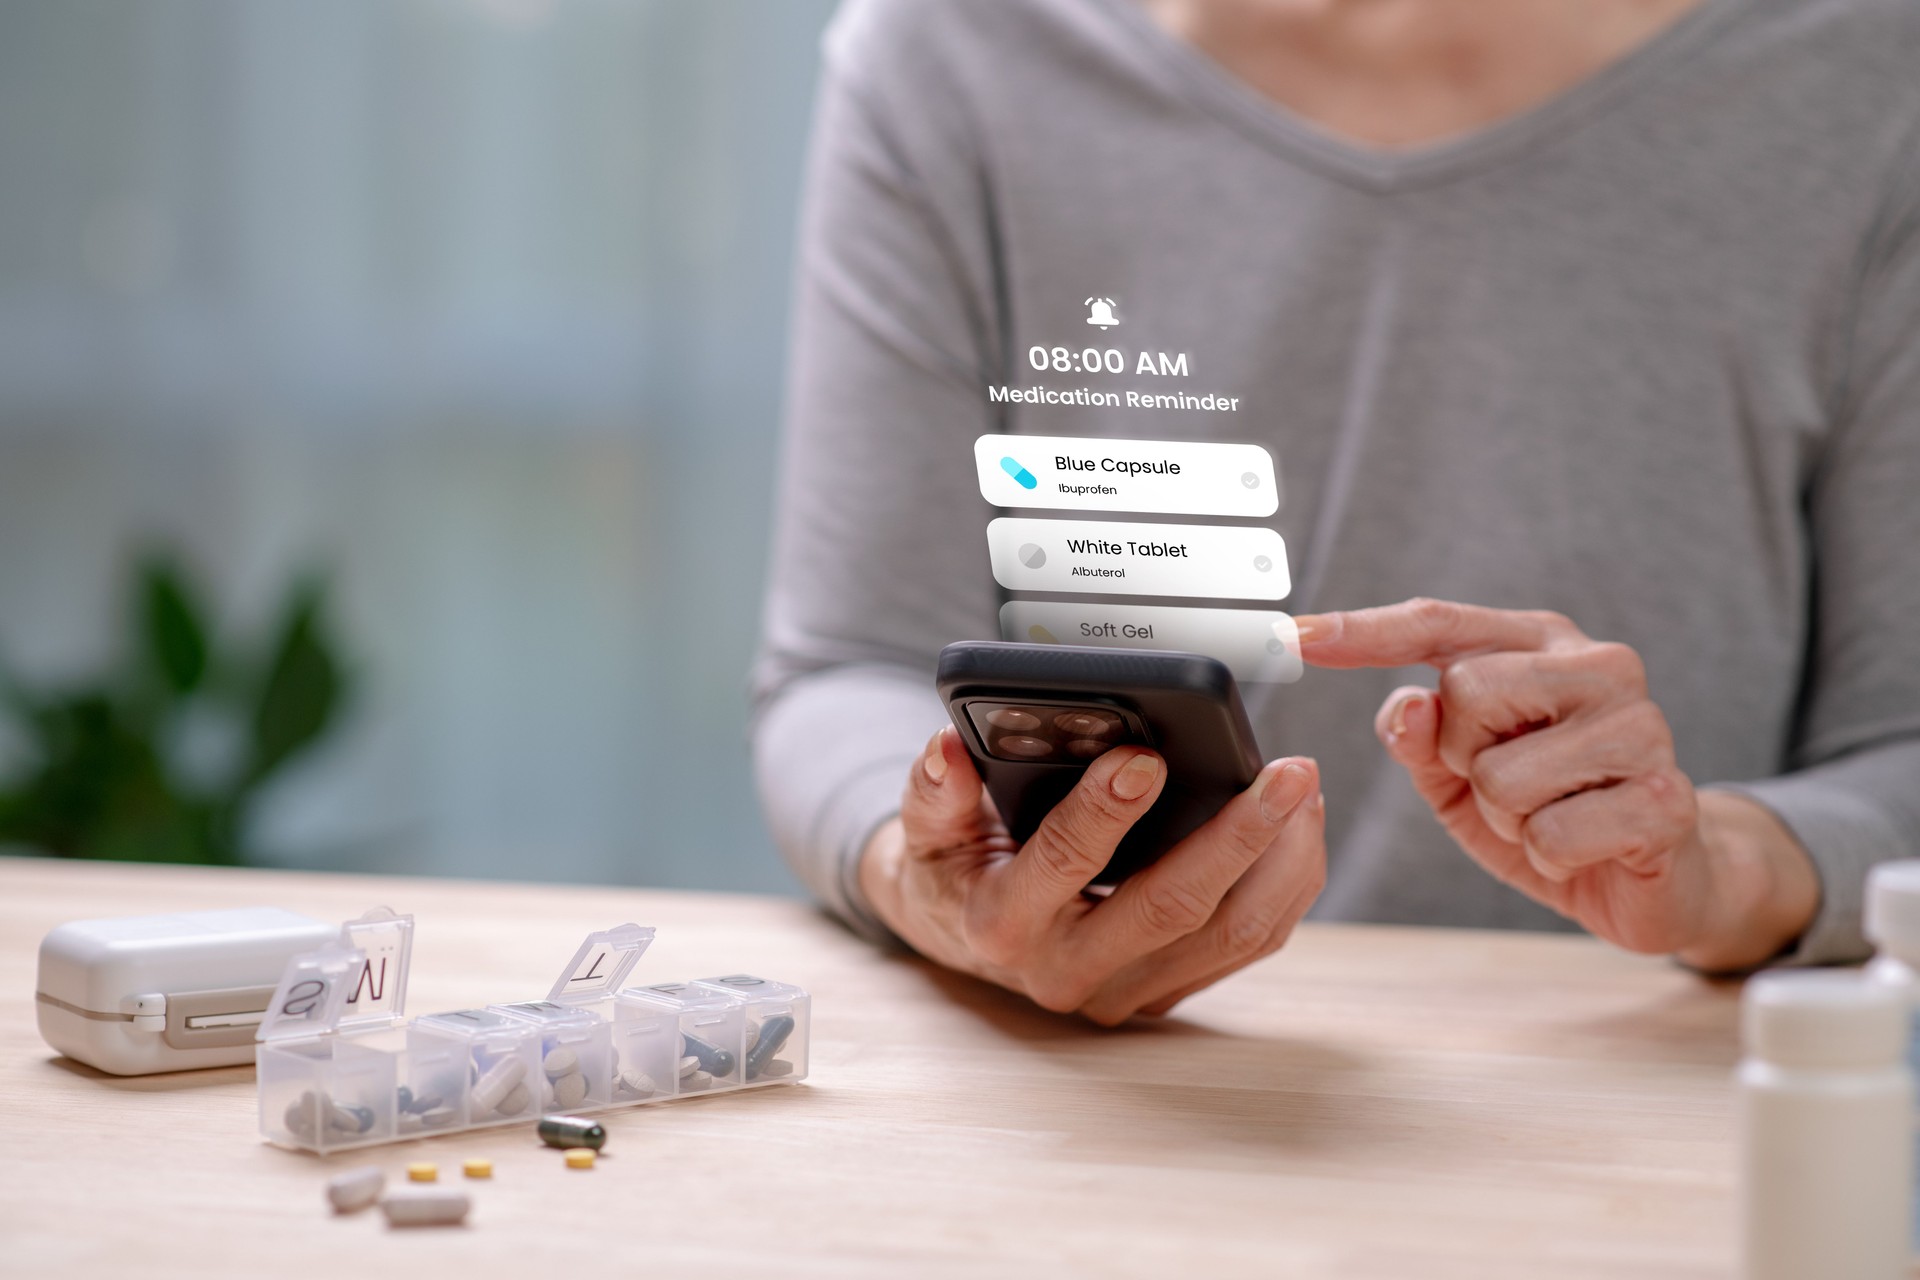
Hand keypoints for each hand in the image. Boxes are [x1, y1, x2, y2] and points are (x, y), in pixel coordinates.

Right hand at [858, 726, 1325, 1023]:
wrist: (966, 933)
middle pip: (1172, 907)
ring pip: (1229, 934)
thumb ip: (935, 790)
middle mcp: (1067, 970)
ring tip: (1305, 792)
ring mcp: (1123, 991)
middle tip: (1288, 772)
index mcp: (1003, 924)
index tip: (1146, 755)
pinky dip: (1284, 888)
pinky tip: (1298, 830)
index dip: (1105, 810)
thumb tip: (947, 751)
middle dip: (1239, 835)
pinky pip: (1245, 946)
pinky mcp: (1165, 992)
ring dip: (1281, 862)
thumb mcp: (927, 827)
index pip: (1064, 863)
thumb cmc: (956, 864)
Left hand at [1295, 599, 1818, 970]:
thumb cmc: (1550, 811)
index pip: (1438, 623)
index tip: (1290, 634)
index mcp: (1541, 643)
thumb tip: (1404, 704)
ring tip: (1552, 818)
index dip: (1362, 630)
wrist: (1658, 878)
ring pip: (1501, 774)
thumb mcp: (1461, 777)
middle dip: (1464, 760)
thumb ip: (1420, 737)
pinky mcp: (1666, 796)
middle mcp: (1600, 664)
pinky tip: (1586, 847)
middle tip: (1512, 785)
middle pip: (1463, 693)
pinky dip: (1548, 855)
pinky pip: (1549, 833)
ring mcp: (1641, 726)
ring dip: (1508, 819)